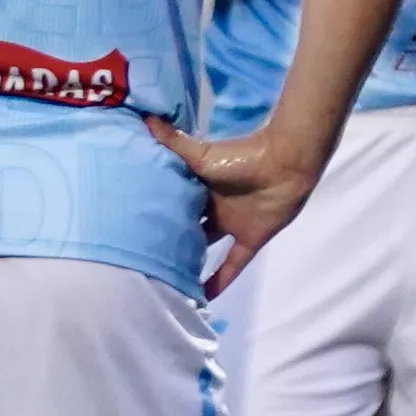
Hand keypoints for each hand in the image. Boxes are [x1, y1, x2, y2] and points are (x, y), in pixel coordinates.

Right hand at [147, 110, 334, 278]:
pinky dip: (219, 281)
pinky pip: (232, 265)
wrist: (285, 163)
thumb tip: (145, 117)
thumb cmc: (241, 156)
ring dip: (189, 262)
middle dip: (167, 239)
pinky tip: (202, 298)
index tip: (129, 226)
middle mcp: (211, 207)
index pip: (171, 202)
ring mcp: (230, 225)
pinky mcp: (249, 239)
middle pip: (185, 226)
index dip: (153, 212)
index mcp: (197, 185)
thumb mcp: (200, 155)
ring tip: (164, 282)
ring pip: (204, 248)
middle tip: (140, 259)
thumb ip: (173, 142)